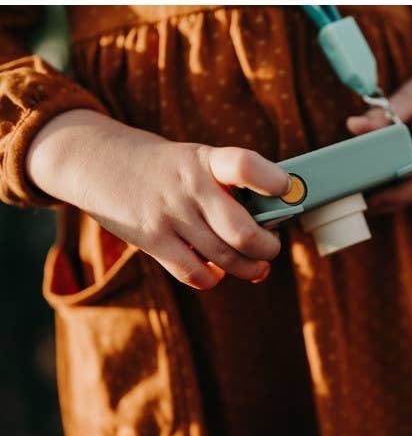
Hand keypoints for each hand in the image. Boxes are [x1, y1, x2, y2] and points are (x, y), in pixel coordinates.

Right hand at [25, 109, 290, 288]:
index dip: (270, 179)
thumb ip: (225, 182)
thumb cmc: (165, 166)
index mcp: (206, 159)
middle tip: (272, 247)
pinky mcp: (152, 240)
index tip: (287, 189)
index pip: (244, 165)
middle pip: (241, 231)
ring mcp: (170, 216)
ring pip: (222, 257)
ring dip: (248, 268)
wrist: (101, 162)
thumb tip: (269, 214)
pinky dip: (212, 278)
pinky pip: (192, 272)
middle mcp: (190, 187)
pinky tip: (219, 273)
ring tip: (258, 268)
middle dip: (266, 247)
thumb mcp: (195, 158)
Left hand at [343, 40, 411, 212]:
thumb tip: (352, 126)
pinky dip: (403, 185)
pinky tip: (378, 182)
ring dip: (394, 194)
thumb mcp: (410, 95)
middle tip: (353, 196)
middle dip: (388, 196)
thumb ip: (383, 114)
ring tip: (359, 191)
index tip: (368, 196)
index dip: (397, 191)